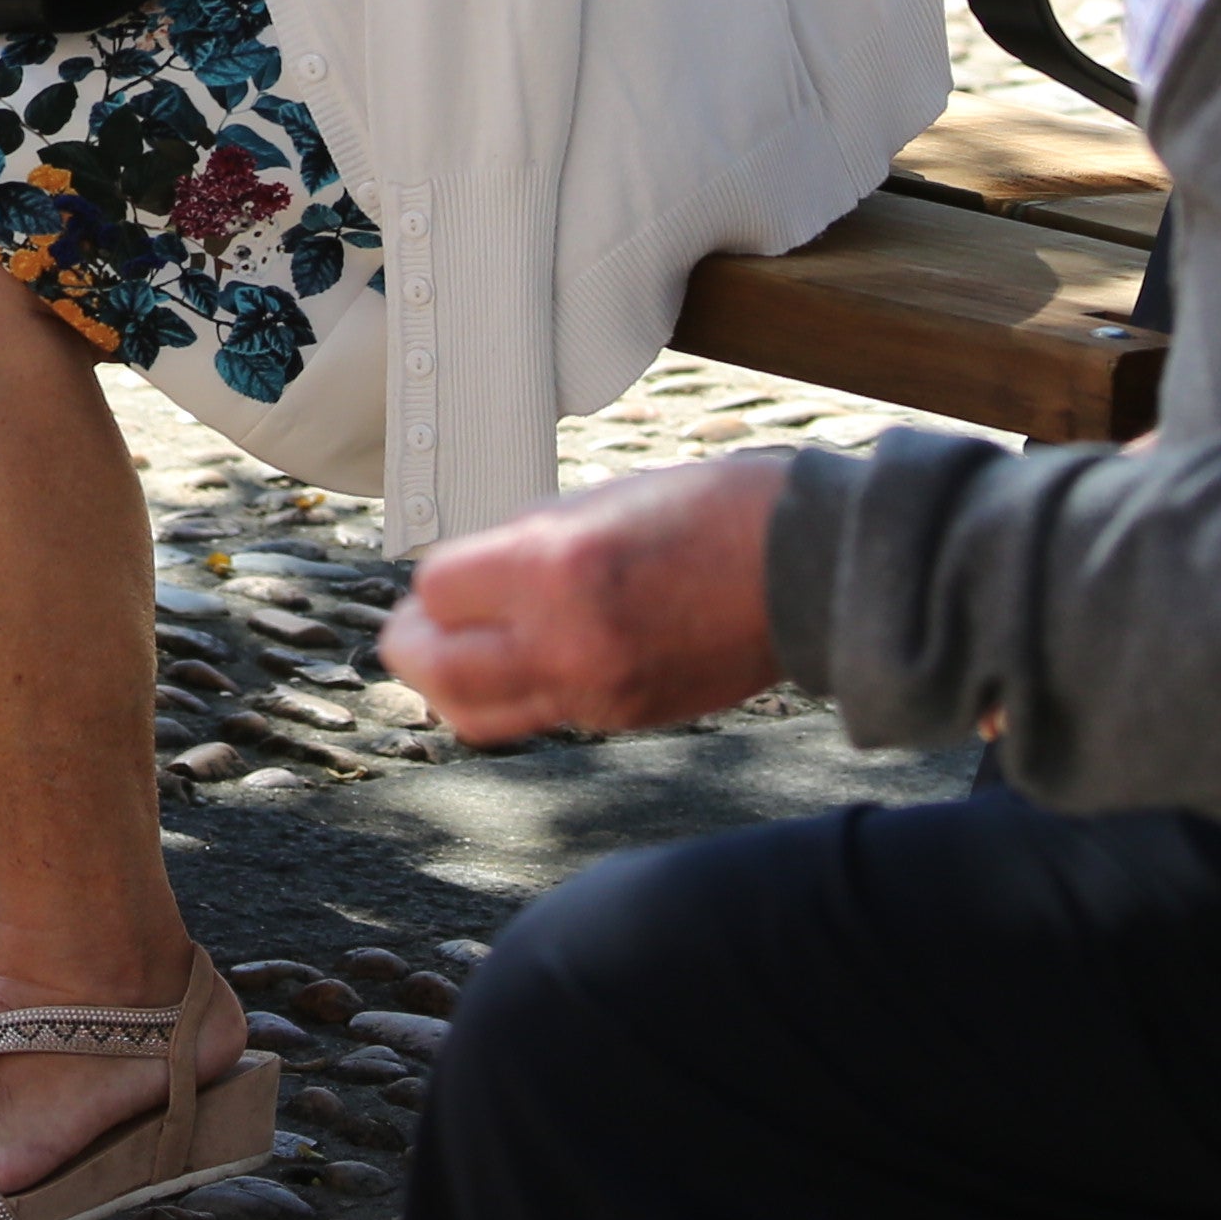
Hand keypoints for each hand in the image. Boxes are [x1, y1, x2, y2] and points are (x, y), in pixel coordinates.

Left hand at [374, 456, 791, 744]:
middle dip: (411, 648)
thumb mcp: (599, 502)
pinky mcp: (627, 717)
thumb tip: (473, 573)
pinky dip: (522, 692)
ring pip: (481, 713)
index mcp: (554, 569)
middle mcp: (566, 640)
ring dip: (453, 684)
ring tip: (456, 654)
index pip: (437, 592)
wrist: (809, 569)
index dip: (434, 581)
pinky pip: (544, 715)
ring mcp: (597, 690)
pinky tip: (533, 659)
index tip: (444, 572)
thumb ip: (525, 542)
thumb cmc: (713, 513)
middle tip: (412, 629)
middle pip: (438, 671)